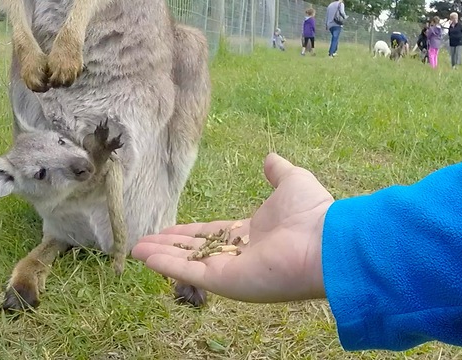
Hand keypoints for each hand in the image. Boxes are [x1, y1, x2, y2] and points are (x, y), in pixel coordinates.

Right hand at [131, 153, 334, 302]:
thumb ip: (278, 172)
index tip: (167, 229)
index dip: (187, 232)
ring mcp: (229, 270)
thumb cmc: (312, 213)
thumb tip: (270, 158)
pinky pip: (189, 272)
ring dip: (160, 256)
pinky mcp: (224, 281)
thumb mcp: (292, 181)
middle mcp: (236, 255)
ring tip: (135, 249)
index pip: (210, 234)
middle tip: (142, 242)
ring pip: (186, 262)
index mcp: (249, 235)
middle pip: (193, 250)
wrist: (326, 241)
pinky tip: (145, 257)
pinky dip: (166, 266)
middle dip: (167, 246)